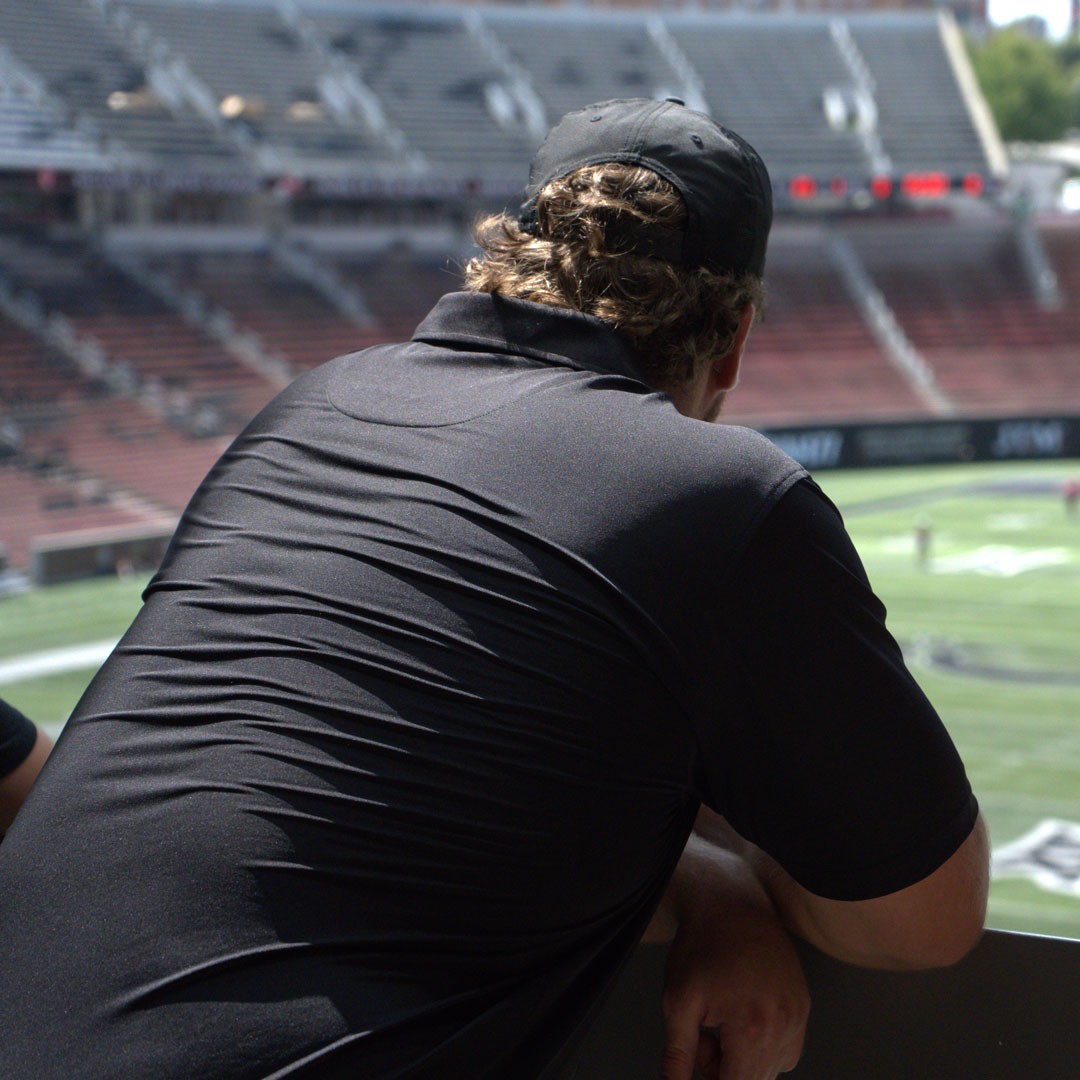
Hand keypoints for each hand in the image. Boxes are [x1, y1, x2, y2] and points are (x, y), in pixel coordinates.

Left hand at [656, 839, 809, 1079]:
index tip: (700, 1056)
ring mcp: (799, 1015)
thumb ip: (677, 1055)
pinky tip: (743, 1014)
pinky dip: (764, 1043)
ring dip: (745, 1058)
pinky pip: (787, 1047)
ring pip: (772, 1067)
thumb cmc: (703, 946)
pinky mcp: (804, 1005)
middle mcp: (784, 1026)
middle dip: (725, 1069)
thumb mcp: (678, 1002)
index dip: (713, 1079)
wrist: (731, 902)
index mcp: (753, 1030)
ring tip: (723, 1019)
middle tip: (703, 1035)